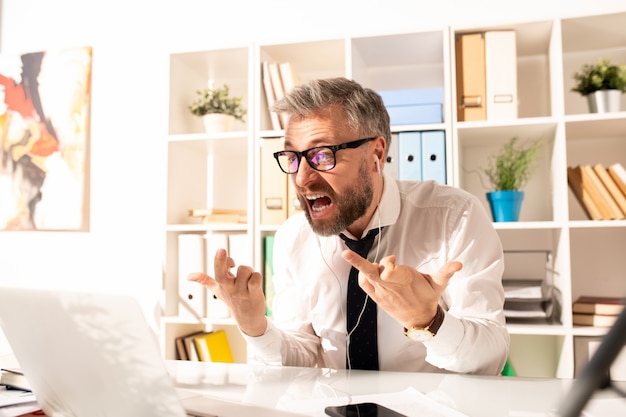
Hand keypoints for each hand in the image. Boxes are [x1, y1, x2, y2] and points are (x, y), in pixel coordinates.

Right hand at [188, 248, 267, 335]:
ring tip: (248, 279)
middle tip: (221, 250)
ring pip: (245, 269)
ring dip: (249, 271)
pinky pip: (256, 277)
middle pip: (222, 273)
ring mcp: (241, 291)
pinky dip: (257, 276)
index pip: (216, 270)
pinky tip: (255, 283)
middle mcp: (229, 288)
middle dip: (220, 260)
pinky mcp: (254, 293)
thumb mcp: (217, 291)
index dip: (221, 259)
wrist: (248, 319)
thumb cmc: (233, 301)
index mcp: (221, 284)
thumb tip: (189, 276)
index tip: (225, 255)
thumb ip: (205, 281)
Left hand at [341, 250, 461, 328]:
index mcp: (405, 281)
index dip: (388, 264)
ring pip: (366, 278)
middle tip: (346, 254)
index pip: (390, 272)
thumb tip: (459, 264)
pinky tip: (365, 270)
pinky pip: (365, 286)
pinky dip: (362, 277)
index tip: (393, 260)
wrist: (420, 320)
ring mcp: (382, 293)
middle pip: (373, 273)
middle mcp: (391, 287)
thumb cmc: (428, 297)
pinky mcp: (377, 297)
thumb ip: (446, 272)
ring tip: (352, 258)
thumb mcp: (440, 284)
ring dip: (359, 267)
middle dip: (359, 263)